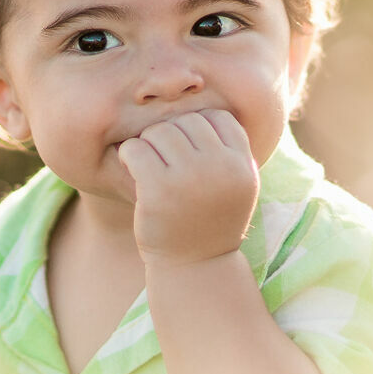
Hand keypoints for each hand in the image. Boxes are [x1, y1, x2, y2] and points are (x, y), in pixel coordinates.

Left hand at [117, 109, 258, 263]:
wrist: (195, 268)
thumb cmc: (211, 222)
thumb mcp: (236, 186)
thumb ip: (229, 151)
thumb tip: (209, 105)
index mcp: (242, 165)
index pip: (218, 118)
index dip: (199, 130)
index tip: (189, 152)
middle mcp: (221, 168)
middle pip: (187, 122)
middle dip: (171, 136)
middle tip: (164, 161)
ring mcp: (190, 178)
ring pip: (159, 131)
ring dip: (149, 145)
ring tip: (150, 167)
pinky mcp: (158, 190)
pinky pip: (135, 149)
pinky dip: (129, 156)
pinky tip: (134, 172)